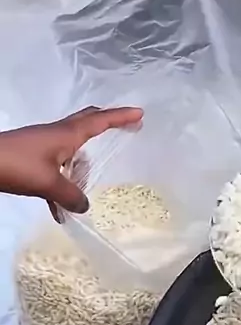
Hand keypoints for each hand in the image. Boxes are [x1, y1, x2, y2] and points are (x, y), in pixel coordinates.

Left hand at [0, 106, 142, 213]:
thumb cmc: (17, 165)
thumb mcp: (48, 183)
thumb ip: (70, 195)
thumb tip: (84, 206)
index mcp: (67, 135)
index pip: (100, 121)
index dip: (121, 117)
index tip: (140, 114)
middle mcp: (58, 134)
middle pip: (87, 123)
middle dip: (108, 125)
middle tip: (127, 128)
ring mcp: (44, 144)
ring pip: (71, 149)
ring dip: (80, 166)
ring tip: (82, 191)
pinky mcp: (32, 156)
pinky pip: (56, 167)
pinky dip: (61, 184)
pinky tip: (57, 210)